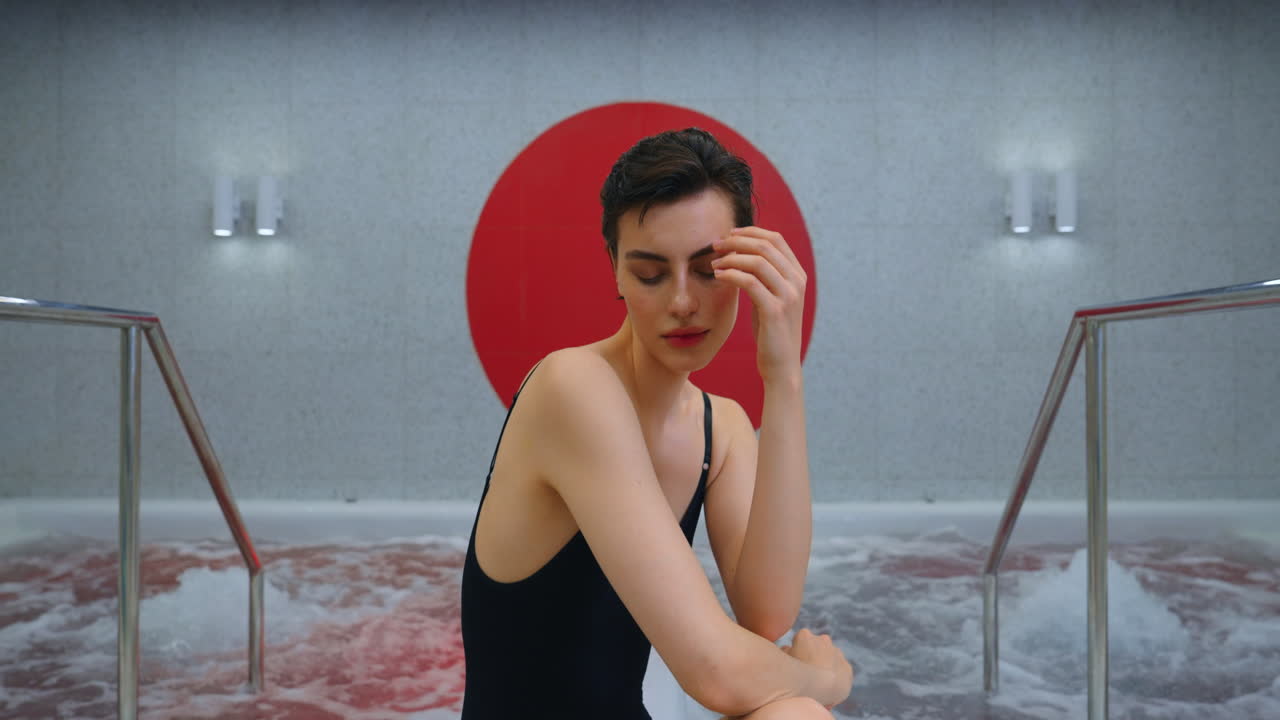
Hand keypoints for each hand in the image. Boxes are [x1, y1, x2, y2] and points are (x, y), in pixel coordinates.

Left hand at [711, 226, 806, 383]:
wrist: (781, 365)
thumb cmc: (771, 331)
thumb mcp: (770, 298)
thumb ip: (763, 276)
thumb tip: (740, 253)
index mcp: (797, 275)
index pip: (776, 239)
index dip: (750, 232)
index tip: (728, 234)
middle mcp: (797, 282)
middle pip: (766, 245)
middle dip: (737, 241)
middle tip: (715, 245)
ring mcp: (788, 296)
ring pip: (757, 261)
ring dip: (731, 257)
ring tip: (713, 263)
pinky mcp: (775, 310)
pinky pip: (749, 282)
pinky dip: (731, 275)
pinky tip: (718, 276)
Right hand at [779, 628, 853, 710]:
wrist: (821, 688)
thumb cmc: (796, 676)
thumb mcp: (782, 661)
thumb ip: (785, 652)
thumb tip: (787, 648)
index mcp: (805, 636)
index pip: (799, 641)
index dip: (797, 653)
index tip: (796, 664)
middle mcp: (823, 640)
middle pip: (817, 647)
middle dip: (813, 655)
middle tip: (807, 672)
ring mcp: (837, 653)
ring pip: (830, 658)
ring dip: (825, 665)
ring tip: (818, 682)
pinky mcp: (847, 668)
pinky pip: (840, 671)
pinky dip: (836, 676)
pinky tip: (828, 688)